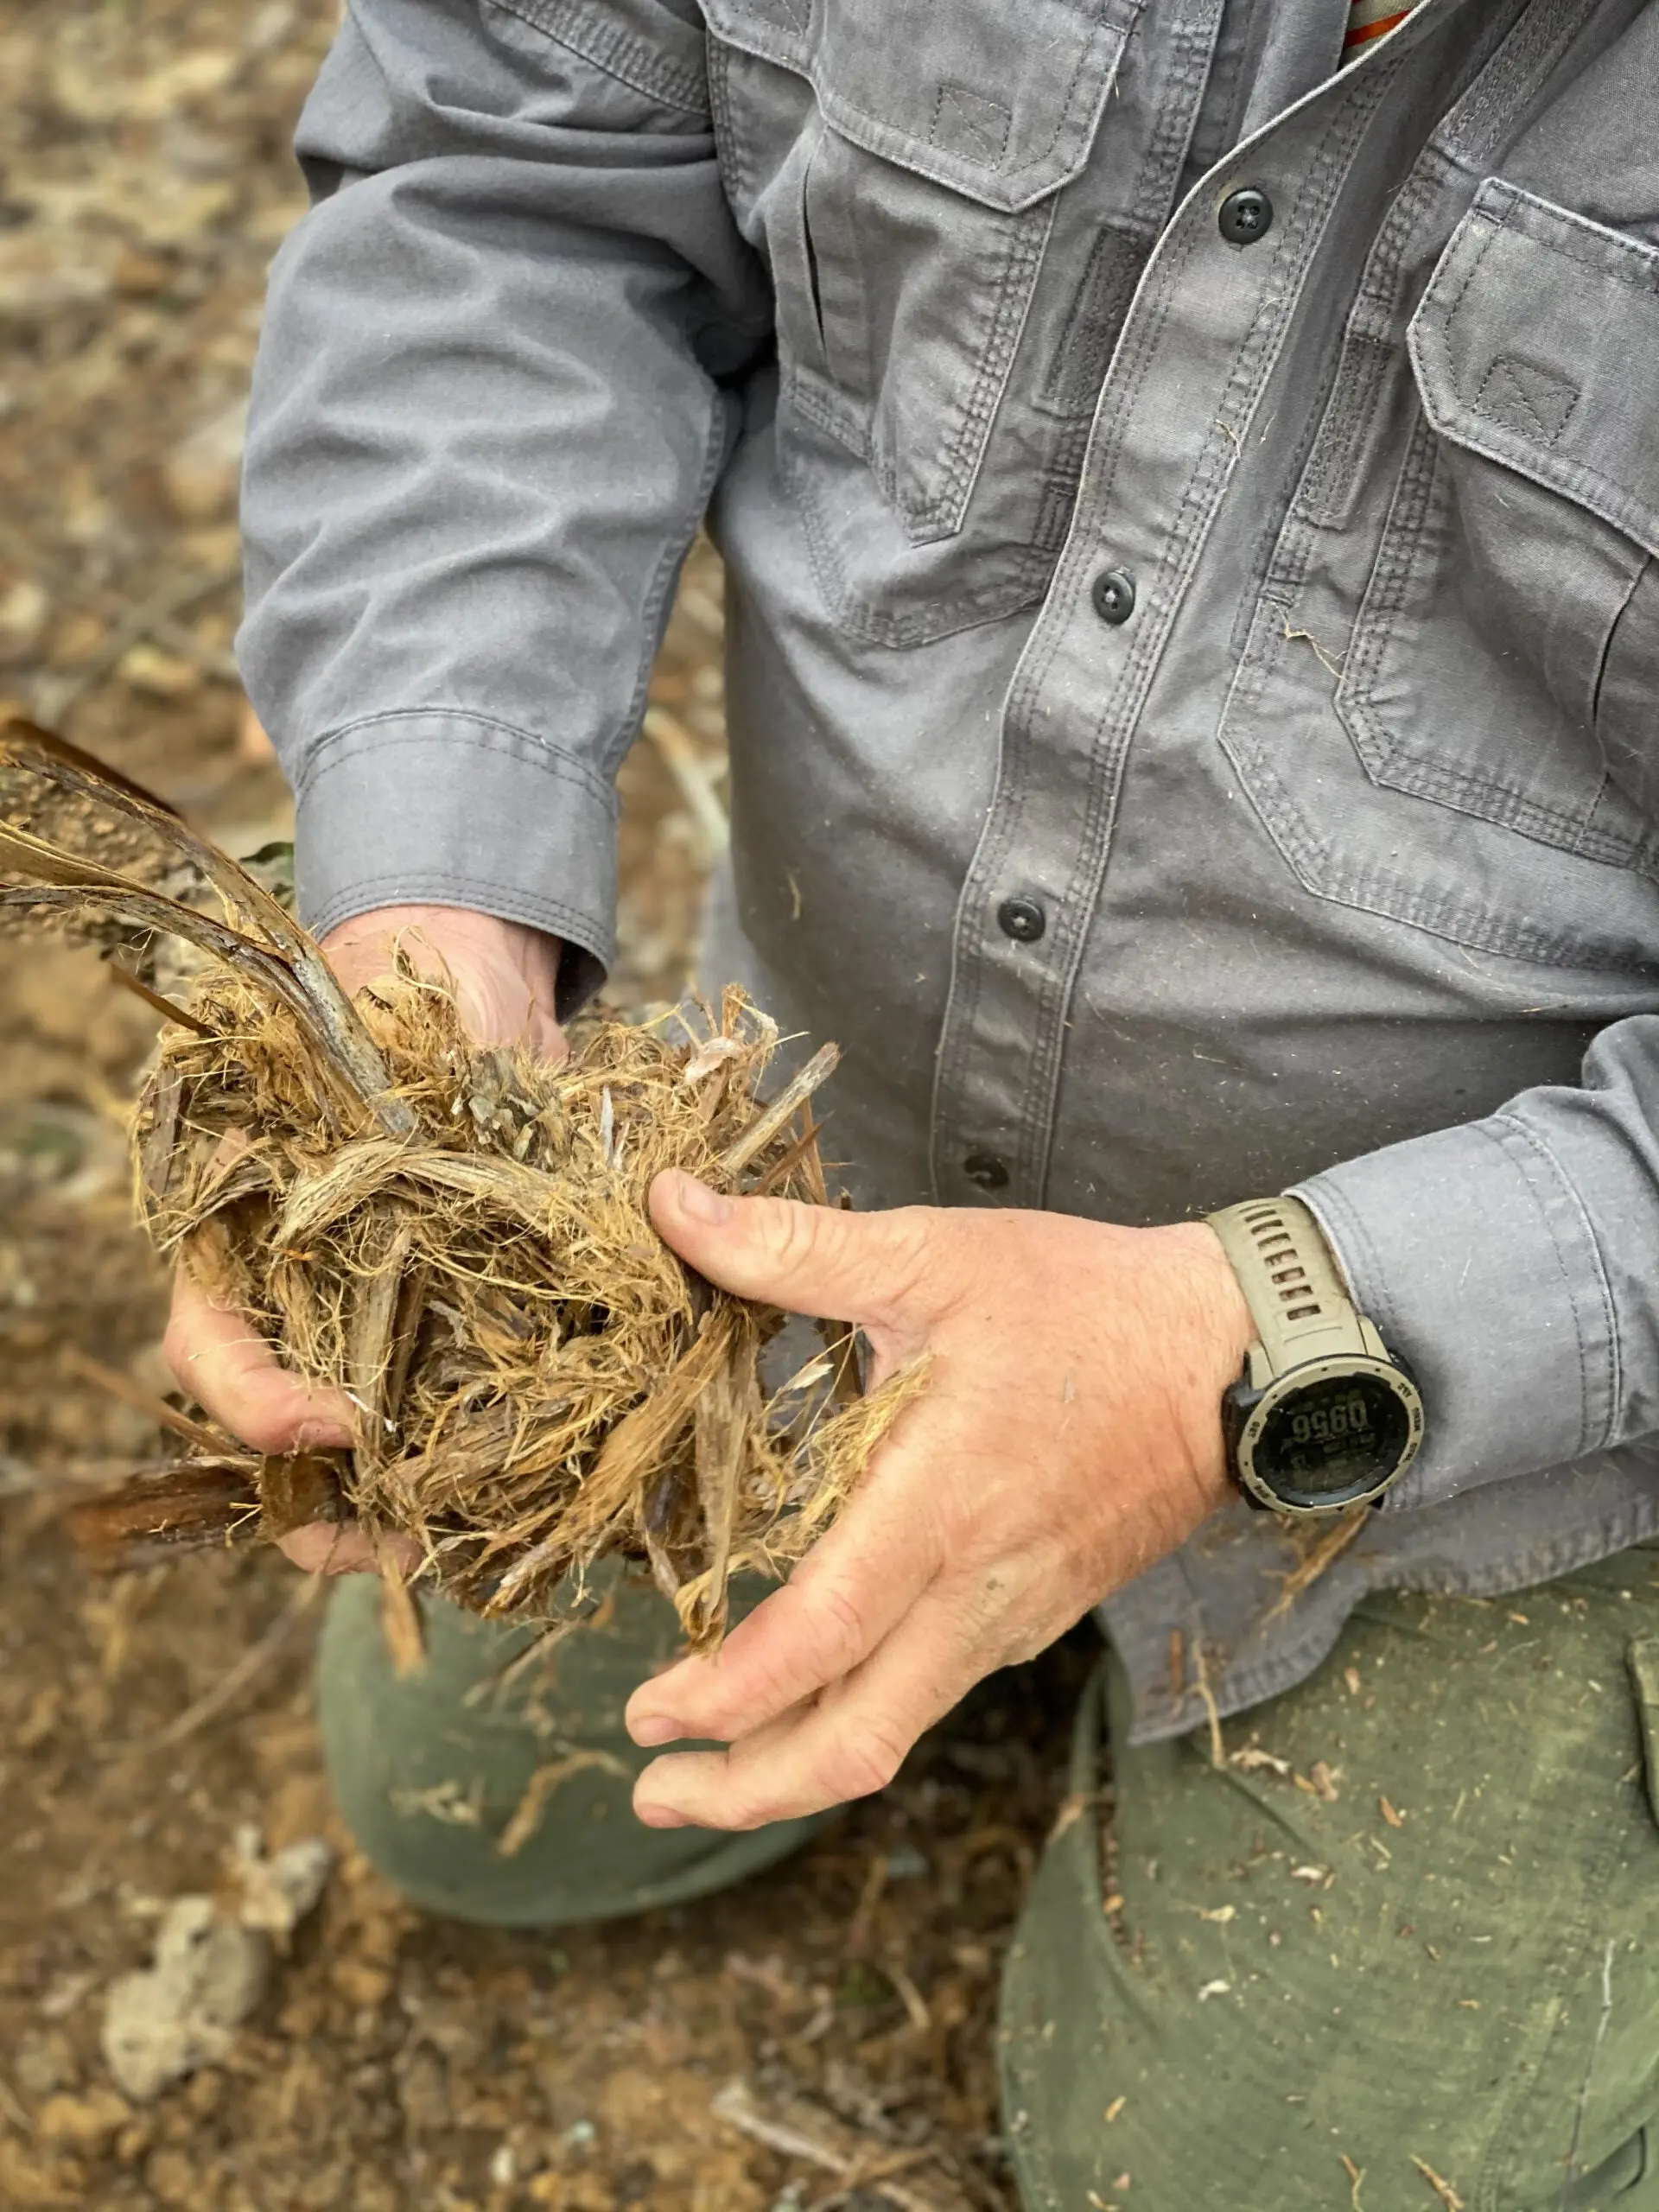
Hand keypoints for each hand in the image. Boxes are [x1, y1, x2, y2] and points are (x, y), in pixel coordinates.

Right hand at [163, 904, 565, 1573]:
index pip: (211, 1344)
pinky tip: (528, 1498)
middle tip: (392, 1547)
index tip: (332, 1427)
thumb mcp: (372, 1031)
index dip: (256, 1403)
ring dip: (402, 1512)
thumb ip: (379, 1100)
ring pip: (361, 1454)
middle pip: (279, 1437)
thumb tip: (455, 1178)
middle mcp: (299, 1290)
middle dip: (328, 1510)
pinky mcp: (462, 1324)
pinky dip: (478, 1466)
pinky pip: (451, 1419)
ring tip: (462, 1546)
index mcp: (241, 1230)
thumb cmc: (398, 993)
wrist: (475, 978)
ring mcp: (377, 1315)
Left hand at [624, 1178, 1254, 1828]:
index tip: (647, 1716)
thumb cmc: (1086, 1302)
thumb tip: (671, 1209)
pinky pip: (932, 1690)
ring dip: (794, 1765)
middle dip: (745, 1788)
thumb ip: (795, 1247)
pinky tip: (807, 1689)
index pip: (823, 1637)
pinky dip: (855, 1716)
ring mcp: (1014, 1614)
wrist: (1235, 1352)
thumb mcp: (935, 1256)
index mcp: (942, 1503)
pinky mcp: (1035, 1612)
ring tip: (705, 1767)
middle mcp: (979, 1587)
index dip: (727, 1695)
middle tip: (653, 1791)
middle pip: (857, 1742)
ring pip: (894, 1729)